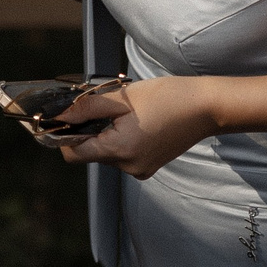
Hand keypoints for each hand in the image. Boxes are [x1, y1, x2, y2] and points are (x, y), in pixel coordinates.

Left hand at [47, 76, 218, 179]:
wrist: (206, 107)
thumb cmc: (168, 97)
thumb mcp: (122, 98)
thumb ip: (87, 108)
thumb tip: (59, 115)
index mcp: (120, 151)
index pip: (73, 154)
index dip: (64, 135)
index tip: (65, 116)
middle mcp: (128, 167)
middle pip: (91, 151)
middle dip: (90, 129)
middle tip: (104, 105)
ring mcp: (141, 169)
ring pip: (107, 152)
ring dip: (107, 132)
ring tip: (127, 112)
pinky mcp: (149, 165)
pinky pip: (123, 153)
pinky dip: (122, 137)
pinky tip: (139, 121)